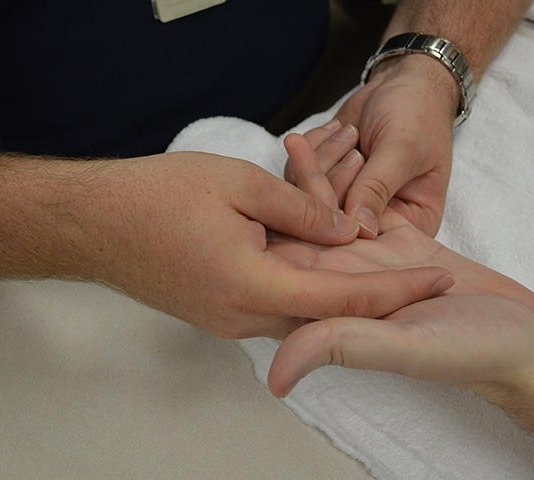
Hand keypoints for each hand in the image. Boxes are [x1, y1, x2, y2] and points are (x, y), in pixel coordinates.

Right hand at [84, 151, 451, 339]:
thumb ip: (302, 211)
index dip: (396, 290)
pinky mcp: (216, 313)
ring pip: (300, 313)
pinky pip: (273, 307)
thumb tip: (346, 233)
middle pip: (327, 317)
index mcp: (254, 287)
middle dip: (374, 297)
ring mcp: (226, 321)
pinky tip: (319, 267)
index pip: (344, 301)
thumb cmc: (159, 196)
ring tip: (377, 268)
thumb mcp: (241, 184)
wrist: (95, 223)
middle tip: (418, 276)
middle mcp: (242, 318)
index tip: (437, 278)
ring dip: (336, 292)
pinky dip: (303, 290)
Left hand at [271, 132, 533, 393]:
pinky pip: (364, 201)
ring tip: (305, 135)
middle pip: (304, 232)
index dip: (269, 227)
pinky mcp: (399, 241)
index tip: (258, 183)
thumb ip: (339, 347)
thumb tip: (274, 375)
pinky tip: (342, 141)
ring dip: (319, 176)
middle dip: (292, 190)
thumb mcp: (404, 346)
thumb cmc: (471, 350)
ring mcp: (371, 260)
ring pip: (331, 212)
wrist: (526, 338)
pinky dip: (351, 174)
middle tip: (291, 142)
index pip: (285, 266)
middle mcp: (345, 283)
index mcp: (333, 308)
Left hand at [285, 55, 458, 236]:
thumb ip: (377, 187)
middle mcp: (377, 222)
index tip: (346, 174)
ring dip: (322, 157)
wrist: (402, 82)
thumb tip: (357, 227)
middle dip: (332, 176)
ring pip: (309, 199)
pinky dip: (311, 148)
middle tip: (351, 137)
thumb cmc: (417, 113)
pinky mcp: (323, 184)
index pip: (371, 238)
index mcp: (412, 225)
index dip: (348, 213)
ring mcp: (346, 204)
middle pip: (332, 222)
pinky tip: (334, 128)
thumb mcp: (402, 149)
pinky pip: (296, 178)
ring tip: (348, 129)